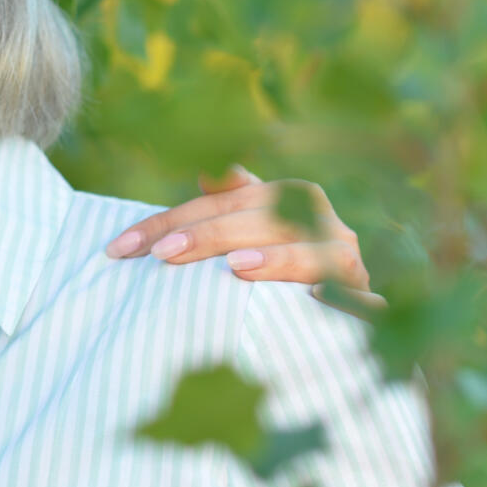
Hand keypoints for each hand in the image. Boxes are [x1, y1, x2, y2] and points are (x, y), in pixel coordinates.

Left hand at [104, 166, 372, 291]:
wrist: (347, 315)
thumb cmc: (282, 272)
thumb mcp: (249, 236)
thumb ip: (224, 208)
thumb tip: (204, 170)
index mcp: (281, 197)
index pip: (216, 203)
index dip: (170, 220)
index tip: (118, 248)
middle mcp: (316, 218)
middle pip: (258, 218)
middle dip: (207, 235)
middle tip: (162, 254)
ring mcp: (345, 255)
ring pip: (313, 249)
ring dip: (276, 256)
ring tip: (235, 265)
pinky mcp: (368, 297)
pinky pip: (358, 294)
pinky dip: (340, 294)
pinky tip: (315, 296)